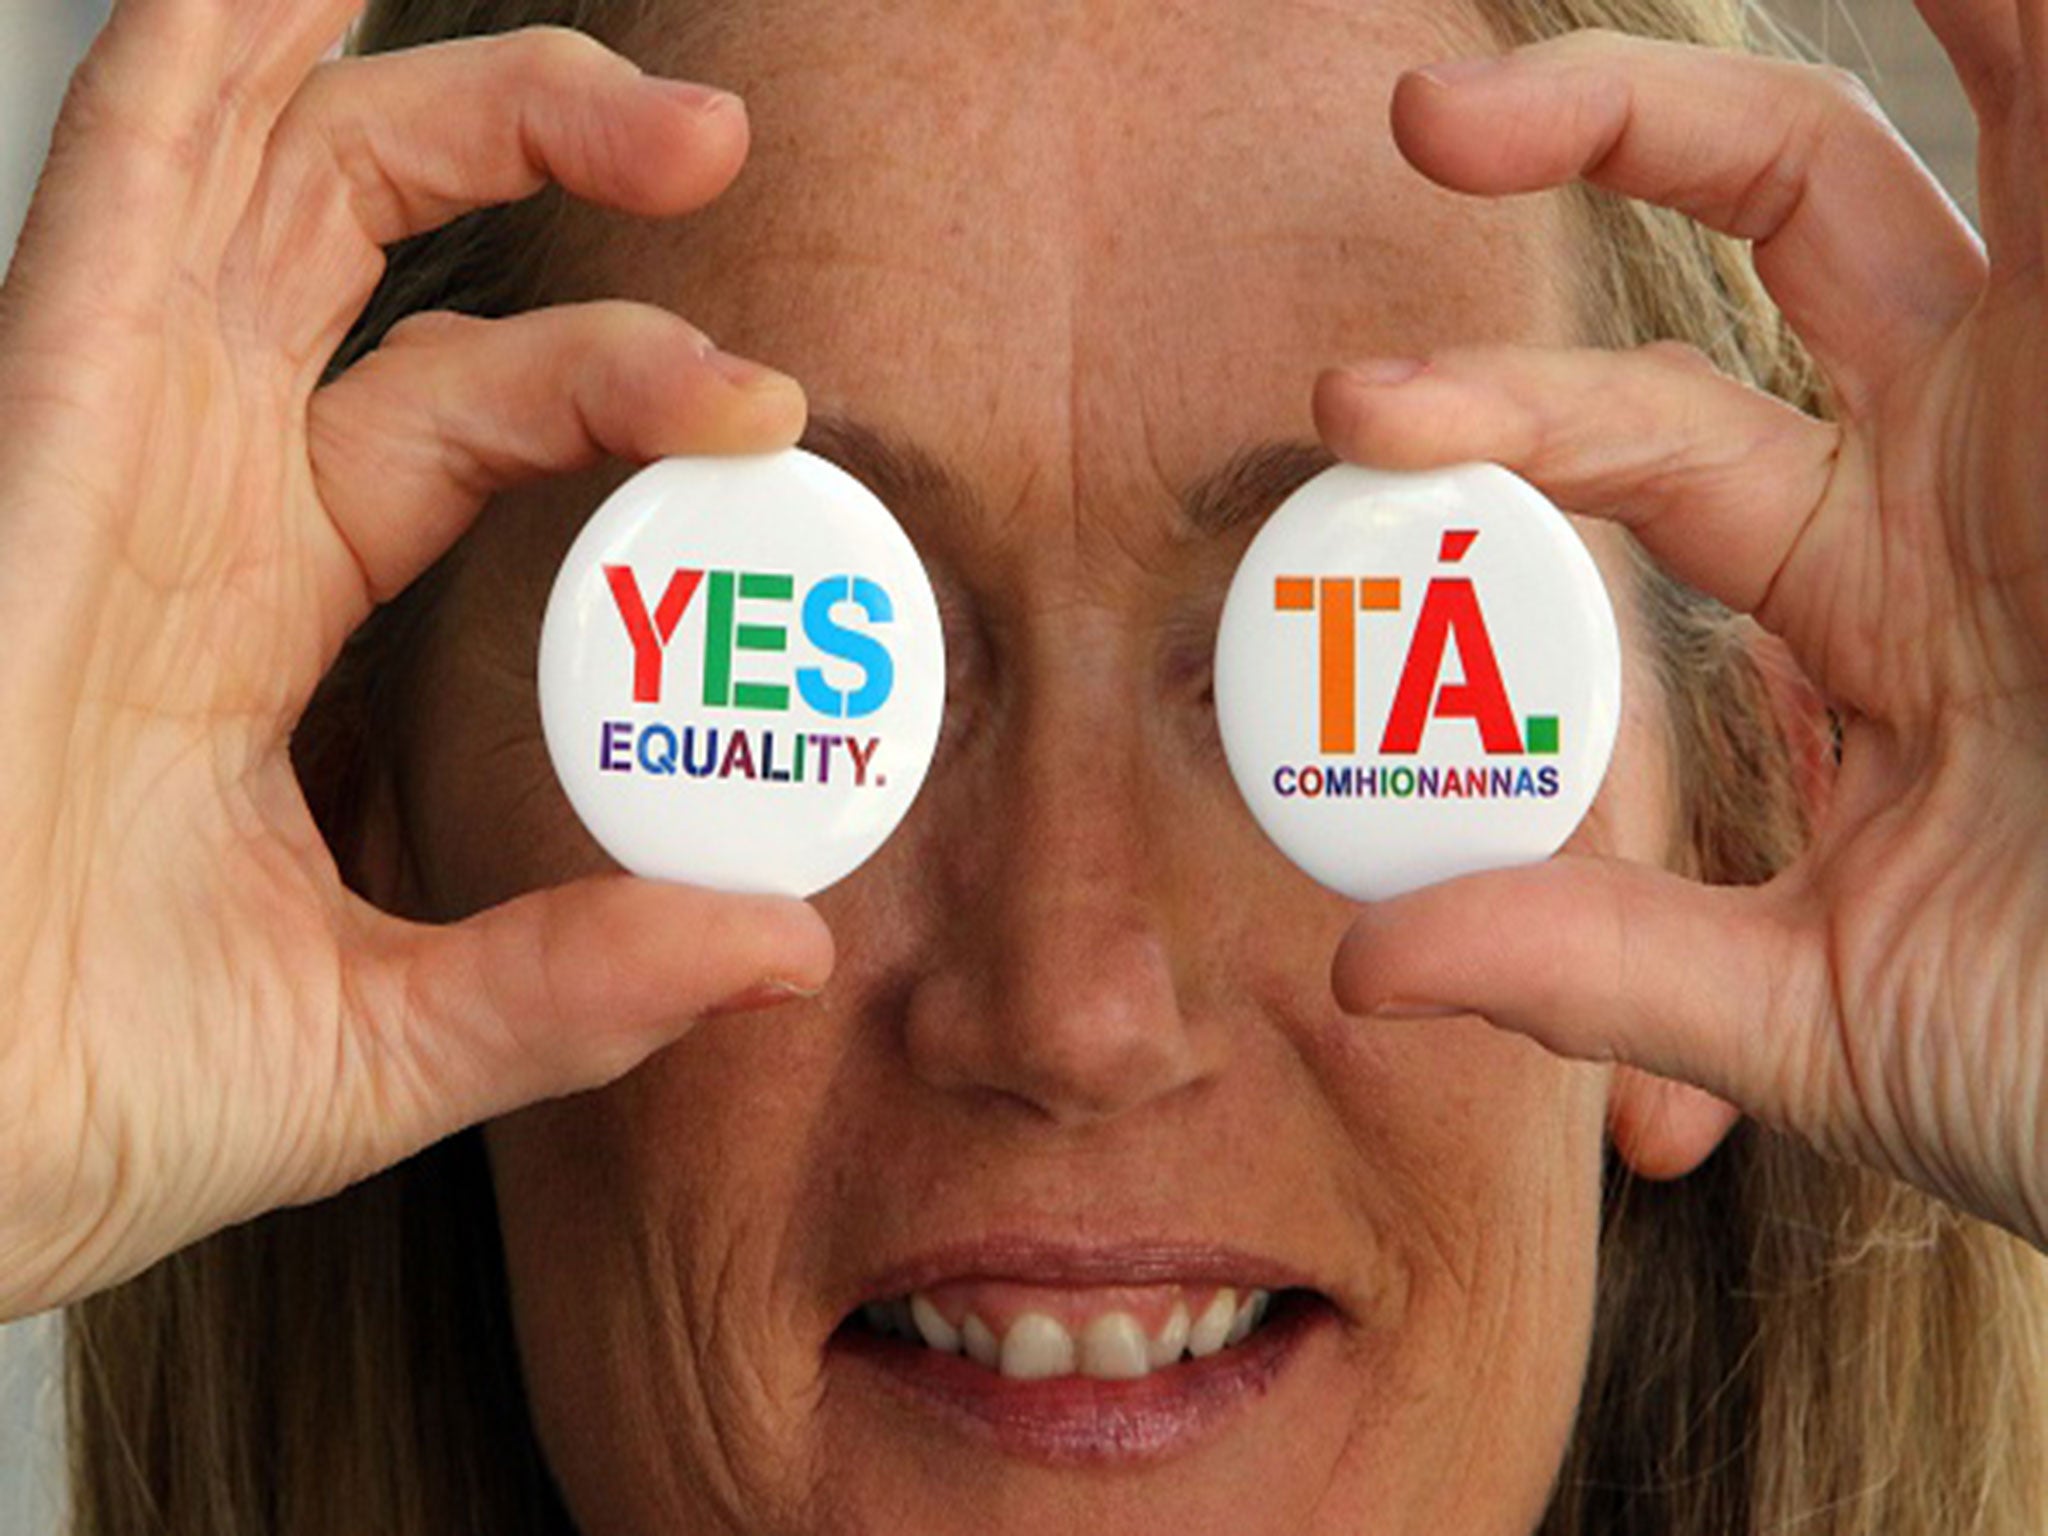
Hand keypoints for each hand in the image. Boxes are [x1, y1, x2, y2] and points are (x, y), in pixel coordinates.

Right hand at [0, 0, 833, 1319]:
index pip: (469, 407)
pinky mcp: (34, 415)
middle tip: (714, 140)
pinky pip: (122, 180)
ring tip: (586, 37)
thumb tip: (785, 953)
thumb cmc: (73, 1097)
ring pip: (257, 167)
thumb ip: (573, 982)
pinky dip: (204, 65)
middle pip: (370, 235)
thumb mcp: (380, 1038)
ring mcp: (104, 435)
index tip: (767, 409)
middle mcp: (187, 486)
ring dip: (403, 67)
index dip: (623, 376)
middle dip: (540, 146)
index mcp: (261, 595)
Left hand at [1314, 13, 2047, 1248]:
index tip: (1350, 413)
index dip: (1498, 412)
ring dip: (1830, 31)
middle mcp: (1972, 459)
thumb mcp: (1824, 1010)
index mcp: (1869, 585)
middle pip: (1782, 208)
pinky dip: (2025, 44)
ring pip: (1958, 122)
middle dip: (1611, 131)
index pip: (1643, 432)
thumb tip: (1366, 966)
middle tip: (1424, 111)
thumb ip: (1600, 966)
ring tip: (1581, 23)